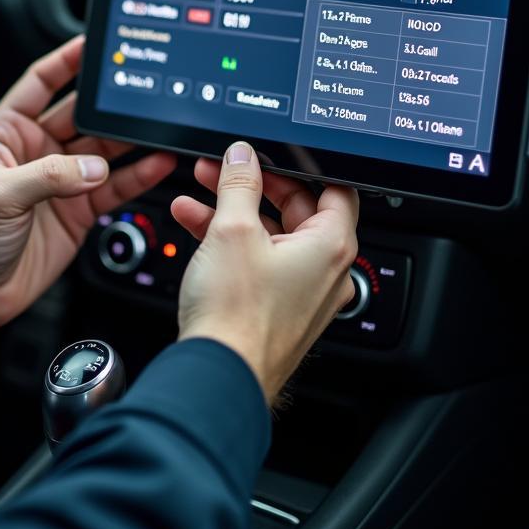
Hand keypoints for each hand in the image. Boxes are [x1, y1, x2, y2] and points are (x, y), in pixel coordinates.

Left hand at [0, 36, 175, 353]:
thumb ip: (48, 176)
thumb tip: (92, 167)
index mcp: (7, 132)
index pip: (41, 82)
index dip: (67, 61)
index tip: (95, 43)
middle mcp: (36, 151)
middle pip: (82, 116)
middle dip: (111, 106)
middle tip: (142, 95)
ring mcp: (59, 182)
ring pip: (104, 151)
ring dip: (132, 142)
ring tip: (160, 131)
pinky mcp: (77, 212)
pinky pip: (114, 187)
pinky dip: (138, 177)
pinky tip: (157, 165)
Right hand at [171, 142, 358, 403]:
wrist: (218, 372)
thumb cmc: (237, 314)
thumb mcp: (232, 229)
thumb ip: (240, 183)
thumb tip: (243, 157)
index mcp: (332, 246)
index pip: (332, 188)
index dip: (297, 166)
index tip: (265, 156)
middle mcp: (326, 271)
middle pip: (296, 209)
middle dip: (251, 185)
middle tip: (220, 170)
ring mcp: (302, 293)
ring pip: (271, 235)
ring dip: (232, 211)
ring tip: (197, 194)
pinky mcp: (278, 309)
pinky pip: (260, 262)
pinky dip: (231, 242)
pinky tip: (195, 225)